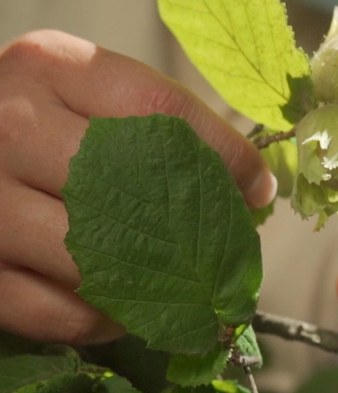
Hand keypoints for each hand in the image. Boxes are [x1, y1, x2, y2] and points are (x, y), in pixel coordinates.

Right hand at [0, 30, 275, 344]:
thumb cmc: (47, 122)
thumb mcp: (94, 94)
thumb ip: (167, 127)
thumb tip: (255, 190)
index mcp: (54, 70)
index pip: (162, 112)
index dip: (224, 158)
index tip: (257, 190)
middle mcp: (12, 128)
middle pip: (132, 192)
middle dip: (193, 233)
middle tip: (225, 256)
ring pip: (97, 265)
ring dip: (155, 287)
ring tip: (182, 287)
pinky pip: (61, 316)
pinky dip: (107, 322)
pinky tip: (126, 309)